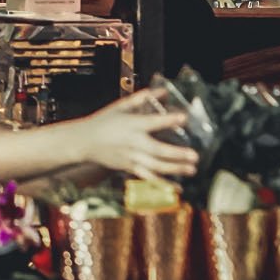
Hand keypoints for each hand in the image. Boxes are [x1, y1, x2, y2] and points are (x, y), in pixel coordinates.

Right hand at [76, 91, 199, 179]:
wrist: (84, 141)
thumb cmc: (104, 121)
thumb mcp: (120, 106)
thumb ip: (142, 99)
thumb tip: (164, 91)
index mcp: (131, 124)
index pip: (152, 122)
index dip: (168, 120)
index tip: (184, 118)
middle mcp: (132, 142)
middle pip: (157, 150)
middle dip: (176, 154)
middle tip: (194, 155)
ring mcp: (131, 157)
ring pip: (155, 166)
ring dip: (175, 169)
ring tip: (192, 169)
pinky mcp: (129, 168)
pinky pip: (148, 177)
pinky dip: (163, 183)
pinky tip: (178, 187)